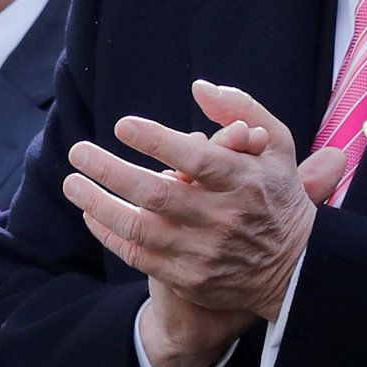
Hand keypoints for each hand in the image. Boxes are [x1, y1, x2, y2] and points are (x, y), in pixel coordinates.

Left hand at [66, 82, 327, 366]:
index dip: (157, 142)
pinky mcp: (189, 279)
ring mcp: (204, 252)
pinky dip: (109, 233)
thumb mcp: (277, 146)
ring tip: (71, 182)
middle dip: (110, 171)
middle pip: (157, 194)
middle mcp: (223, 218)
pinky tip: (91, 213)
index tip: (123, 126)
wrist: (294, 268)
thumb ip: (241, 110)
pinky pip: (137, 255)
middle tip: (78, 151)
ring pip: (139, 228)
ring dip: (98, 203)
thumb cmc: (276, 194)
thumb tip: (199, 87)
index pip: (196, 160)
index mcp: (245, 181)